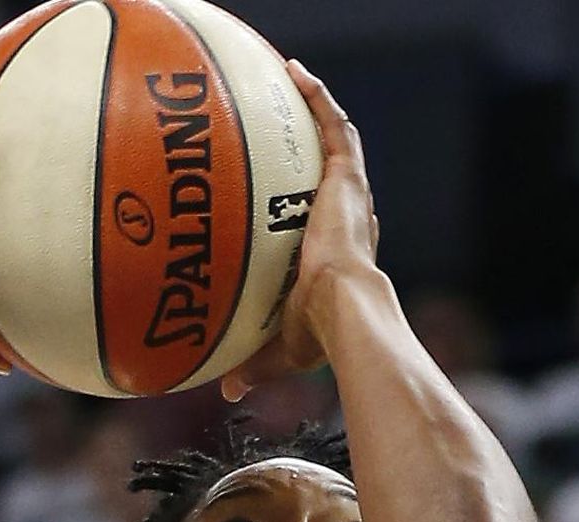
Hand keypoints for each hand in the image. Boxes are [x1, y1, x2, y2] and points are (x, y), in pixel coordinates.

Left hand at [222, 61, 380, 400]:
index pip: (333, 220)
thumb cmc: (322, 336)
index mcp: (344, 254)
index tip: (297, 192)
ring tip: (296, 80)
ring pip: (339, 142)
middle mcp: (352, 219)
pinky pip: (333, 126)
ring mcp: (350, 196)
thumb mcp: (282, 349)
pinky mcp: (347, 179)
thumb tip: (225, 392)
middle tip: (295, 129)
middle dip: (321, 148)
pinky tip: (296, 72)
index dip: (318, 202)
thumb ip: (254, 363)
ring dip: (320, 111)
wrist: (346, 312)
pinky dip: (317, 98)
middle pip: (339, 174)